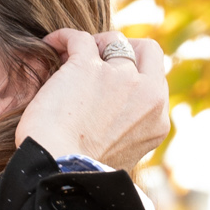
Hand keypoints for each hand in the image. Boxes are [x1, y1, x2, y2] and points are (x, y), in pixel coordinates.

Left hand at [16, 29, 170, 170]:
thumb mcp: (122, 154)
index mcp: (157, 120)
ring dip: (94, 43)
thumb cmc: (79, 170)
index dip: (135, 73)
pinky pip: (79, 37)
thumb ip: (129, 129)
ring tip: (71, 54)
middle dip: (126, 47)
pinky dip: (64, 37)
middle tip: (100, 55)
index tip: (113, 76)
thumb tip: (115, 115)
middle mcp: (146, 96)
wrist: (58, 172)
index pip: (156, 80)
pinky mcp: (87, 66)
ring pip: (113, 40)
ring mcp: (120, 78)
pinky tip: (51, 43)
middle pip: (147, 50)